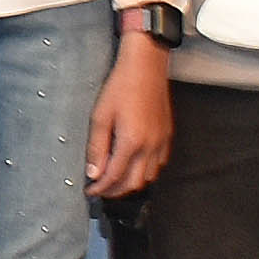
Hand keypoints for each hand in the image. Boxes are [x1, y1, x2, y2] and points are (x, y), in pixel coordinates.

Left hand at [92, 37, 174, 198]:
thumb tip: (93, 172)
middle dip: (115, 191)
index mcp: (131, 142)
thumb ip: (97, 148)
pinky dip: (145, 172)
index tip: (91, 191)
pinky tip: (133, 167)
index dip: (101, 188)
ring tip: (114, 181)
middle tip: (101, 190)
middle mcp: (150, 146)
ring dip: (131, 183)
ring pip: (149, 177)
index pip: (114, 176)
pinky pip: (158, 164)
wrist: (146, 68)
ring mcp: (161, 142)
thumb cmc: (121, 87)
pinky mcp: (167, 136)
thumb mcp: (100, 116)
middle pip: (134, 183)